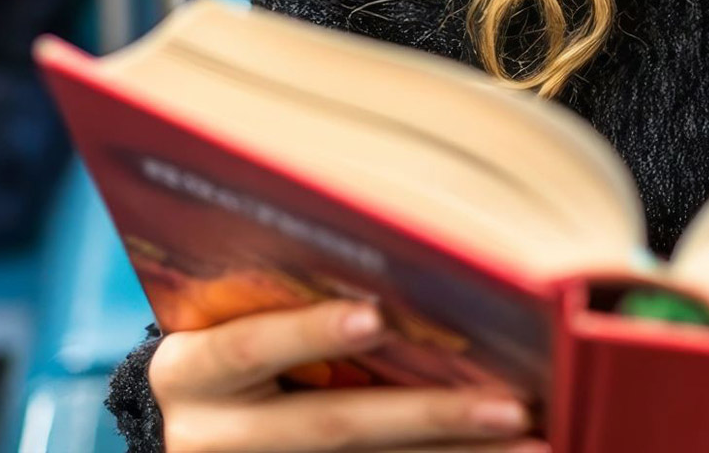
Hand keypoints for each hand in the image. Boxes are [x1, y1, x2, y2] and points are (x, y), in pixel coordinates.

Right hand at [150, 300, 546, 452]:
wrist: (176, 430)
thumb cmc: (213, 352)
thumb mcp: (217, 326)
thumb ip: (277, 299)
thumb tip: (395, 272)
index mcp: (189, 373)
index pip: (248, 348)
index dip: (307, 332)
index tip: (374, 316)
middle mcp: (212, 438)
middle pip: (332, 427)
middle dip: (427, 416)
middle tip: (511, 405)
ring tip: (532, 443)